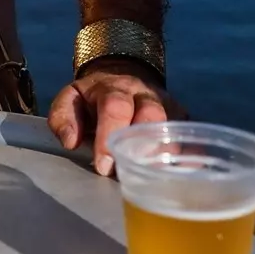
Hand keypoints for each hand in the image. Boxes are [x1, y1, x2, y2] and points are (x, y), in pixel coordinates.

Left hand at [48, 61, 182, 177]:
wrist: (123, 74)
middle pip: (151, 114)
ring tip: (160, 179)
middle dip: (144, 144)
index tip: (103, 165)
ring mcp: (168, 105)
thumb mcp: (70, 98)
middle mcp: (145, 94)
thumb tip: (70, 141)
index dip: (110, 135)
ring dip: (168, 153)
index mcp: (115, 88)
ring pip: (174, 126)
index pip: (114, 106)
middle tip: (136, 172)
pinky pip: (191, 137)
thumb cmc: (93, 97)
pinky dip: (191, 156)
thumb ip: (63, 117)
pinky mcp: (182, 119)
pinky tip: (187, 175)